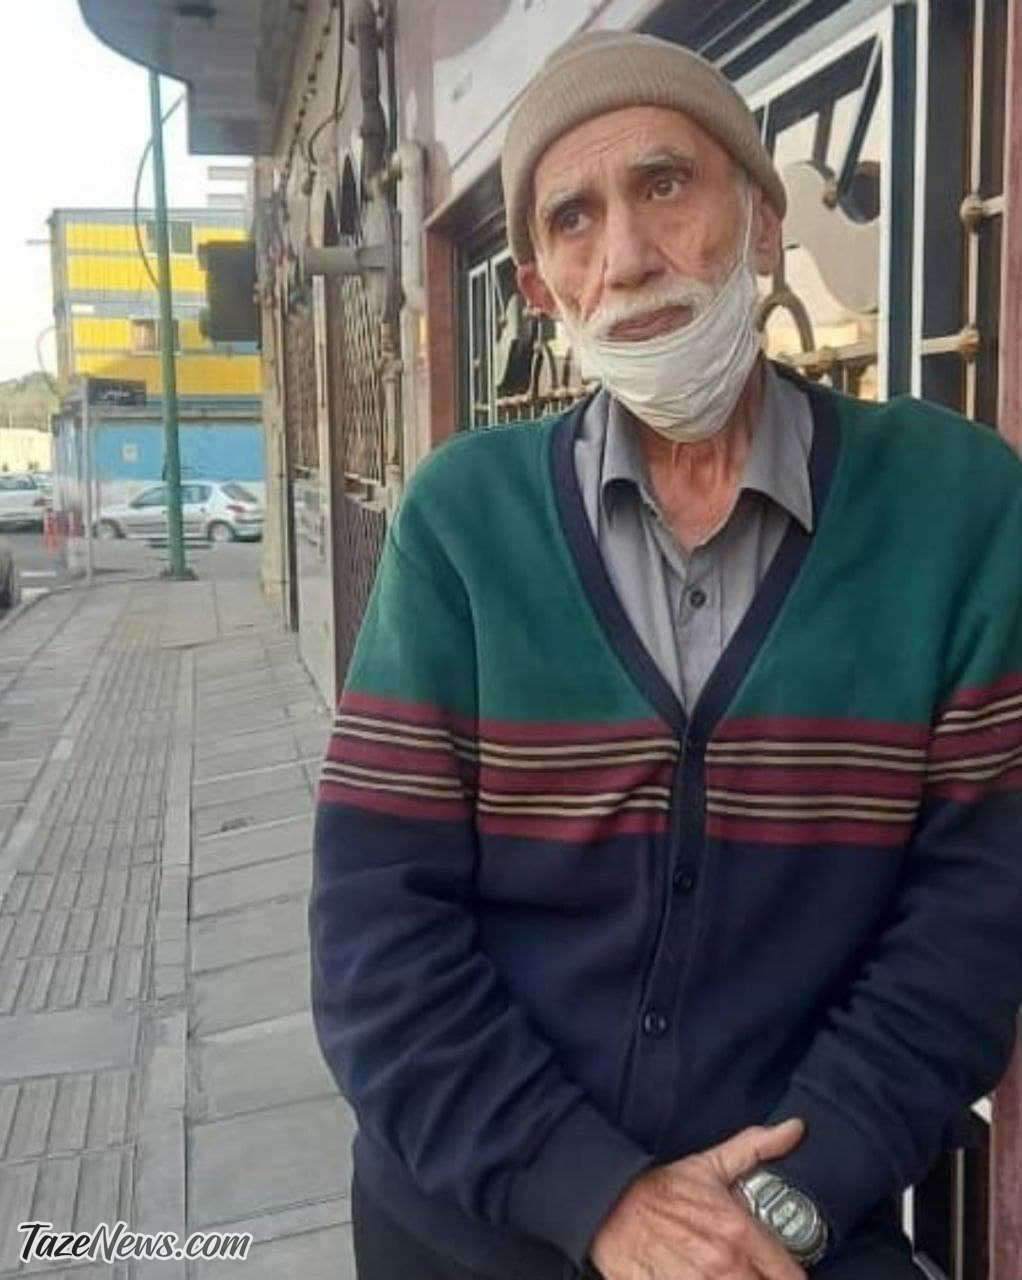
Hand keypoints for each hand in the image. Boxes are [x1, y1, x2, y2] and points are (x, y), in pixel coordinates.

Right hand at [590, 1119, 806, 1279]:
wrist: (610, 1205)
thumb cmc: (661, 1188)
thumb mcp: (710, 1164)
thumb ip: (757, 1147)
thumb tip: (795, 1128)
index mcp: (739, 1231)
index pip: (790, 1275)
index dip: (792, 1276)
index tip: (785, 1272)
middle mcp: (725, 1265)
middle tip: (757, 1271)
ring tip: (730, 1274)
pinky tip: (706, 1279)